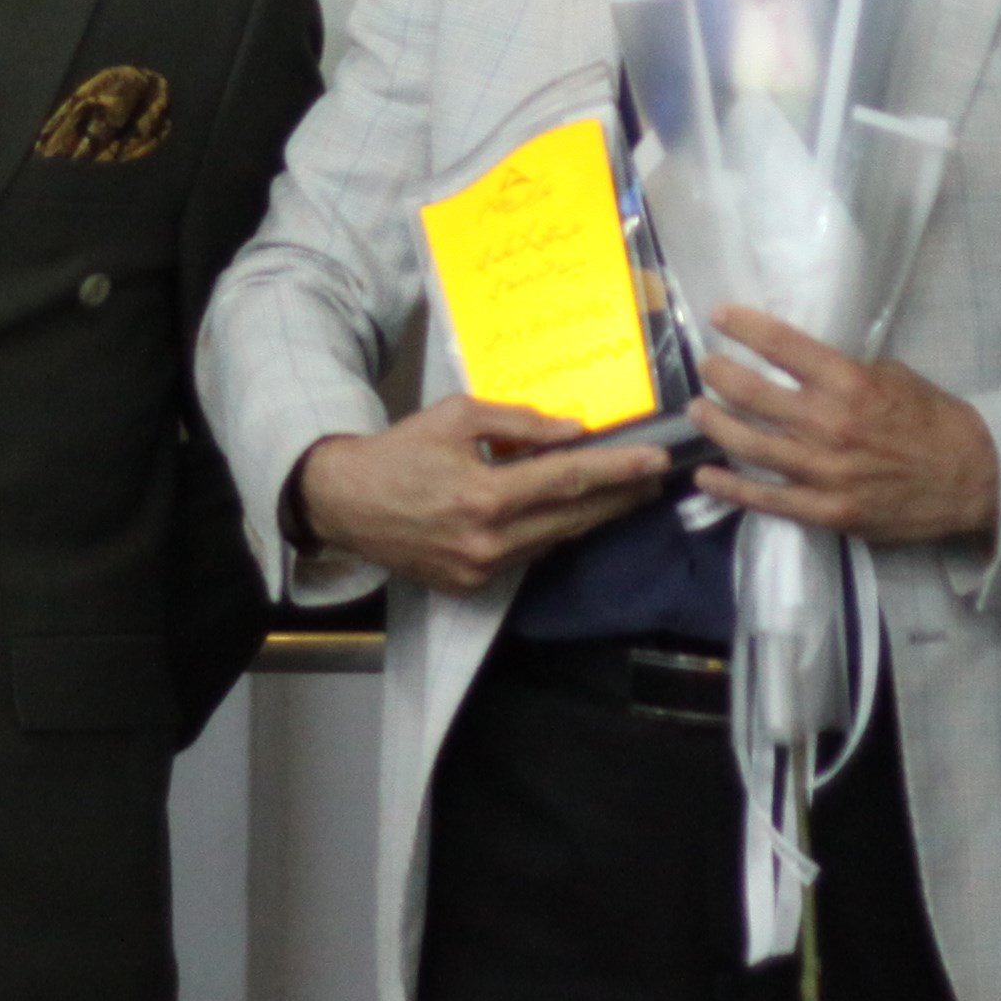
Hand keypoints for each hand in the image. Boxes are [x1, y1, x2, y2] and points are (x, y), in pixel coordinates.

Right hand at [294, 396, 669, 595]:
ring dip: (590, 517)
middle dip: (619, 497)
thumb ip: (517, 422)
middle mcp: (488, 540)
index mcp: (484, 494)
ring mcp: (480, 569)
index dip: (617, 470)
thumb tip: (572, 432)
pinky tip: (566, 514)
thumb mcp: (455, 416)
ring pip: (554, 540)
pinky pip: (526, 556)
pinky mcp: (471, 585)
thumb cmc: (400, 450)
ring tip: (621, 494)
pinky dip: (548, 532)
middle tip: (655, 480)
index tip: (656, 462)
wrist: (345, 502)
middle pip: (573, 517)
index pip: (568, 479)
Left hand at [686, 307, 997, 543]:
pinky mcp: (827, 511)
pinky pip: (768, 499)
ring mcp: (825, 472)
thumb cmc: (935, 421)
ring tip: (698, 411)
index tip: (718, 316)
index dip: (743, 326)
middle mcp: (830, 424)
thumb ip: (846, 370)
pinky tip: (705, 474)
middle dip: (719, 375)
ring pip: (750, 445)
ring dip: (715, 424)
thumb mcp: (895, 376)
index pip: (782, 345)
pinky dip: (731, 486)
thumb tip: (804, 363)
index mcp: (850, 383)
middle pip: (752, 394)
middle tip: (706, 367)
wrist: (974, 480)